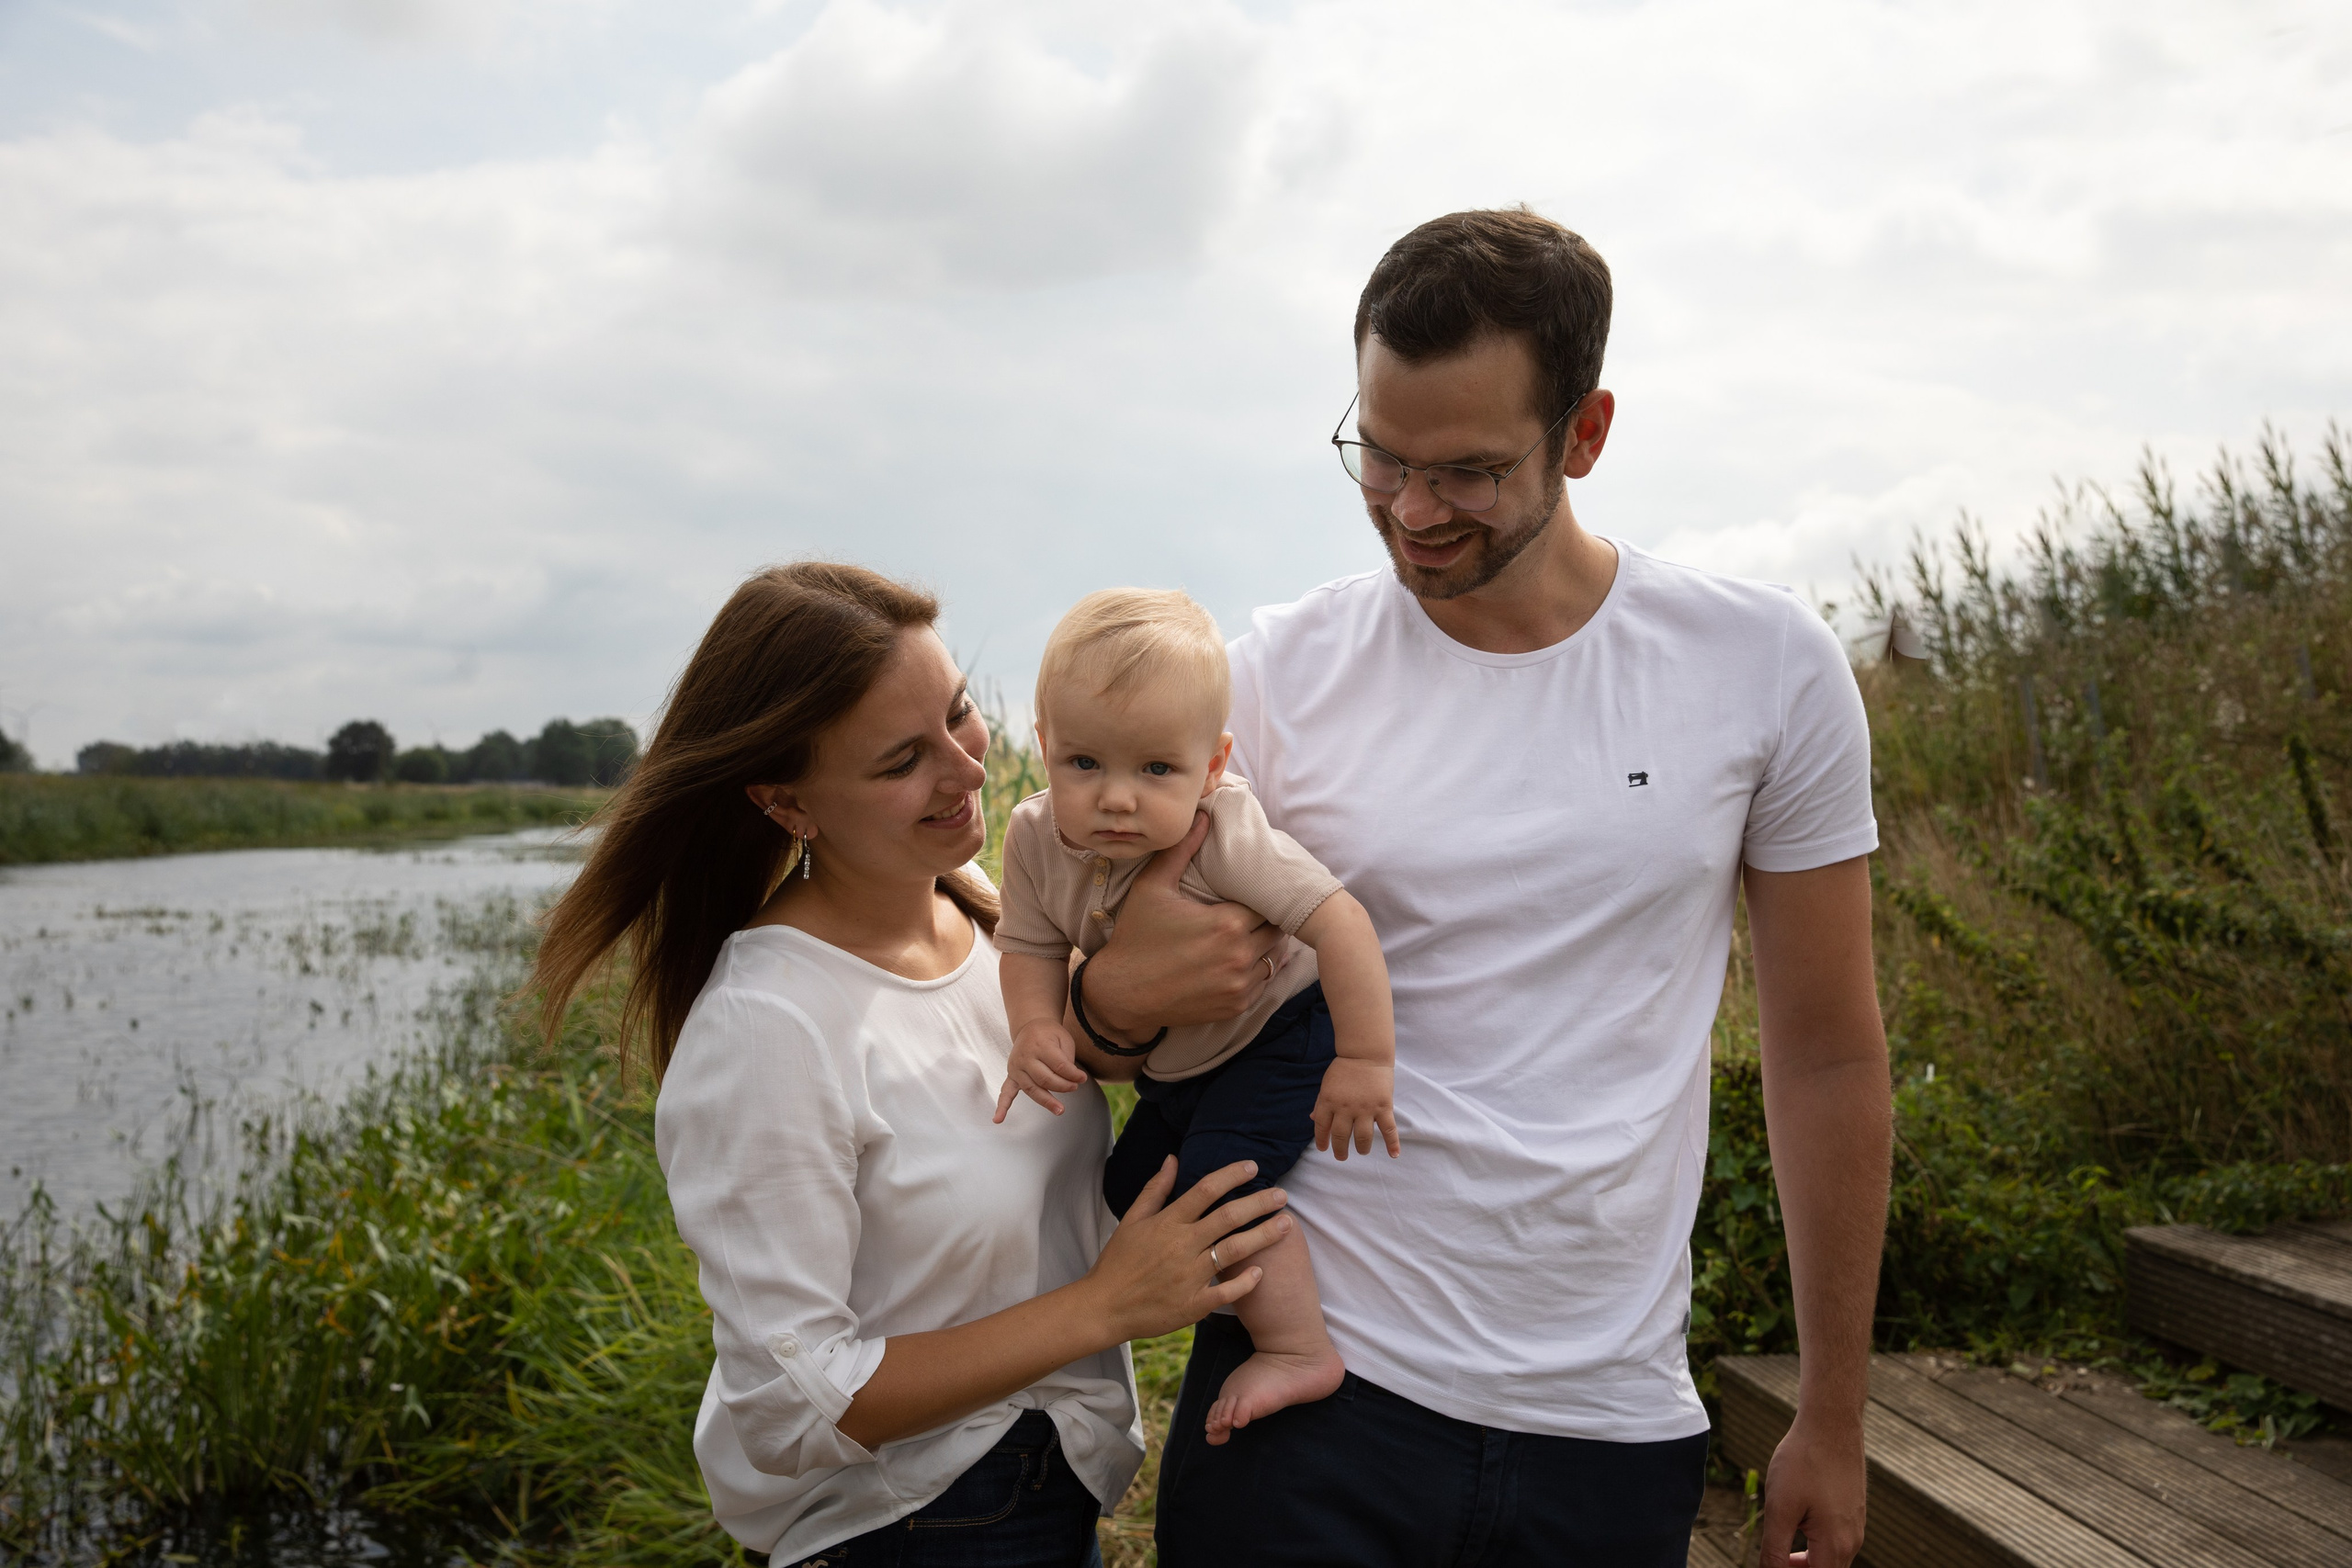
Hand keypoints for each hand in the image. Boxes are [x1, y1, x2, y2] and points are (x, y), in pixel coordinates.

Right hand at [994, 1022, 1086, 1120]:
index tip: (1083, 1078)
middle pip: (1045, 1078)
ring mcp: (1016, 1067)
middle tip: (1075, 1088)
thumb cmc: (1050, 1035)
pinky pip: (1006, 1092)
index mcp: (1040, 1046)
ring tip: (1060, 1110)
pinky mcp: (1011, 1075)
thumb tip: (1071, 1079)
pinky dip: (1002, 1106)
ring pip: (1031, 1088)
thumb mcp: (1064, 1039)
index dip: (1073, 1074)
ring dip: (1046, 1101)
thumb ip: (1066, 1059)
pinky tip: (998, 1119)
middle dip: (1063, 1086)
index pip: (1058, 1065)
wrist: (1030, 1027)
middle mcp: (1025, 1057)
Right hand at [1081, 812, 1288, 1035]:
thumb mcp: (1153, 887)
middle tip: (1254, 909)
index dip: (1261, 894)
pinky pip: (1263, 984)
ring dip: (1265, 946)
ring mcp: (1239, 985)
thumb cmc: (1136, 936)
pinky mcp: (1235, 1006)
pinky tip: (1239, 960)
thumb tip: (1202, 817)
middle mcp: (1240, 956)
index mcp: (1227, 923)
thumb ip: (1181, 850)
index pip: (1267, 902)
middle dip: (1267, 918)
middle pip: (1276, 930)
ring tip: (1249, 933)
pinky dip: (1256, 971)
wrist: (1122, 993)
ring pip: (1274, 958)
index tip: (1251, 889)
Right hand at [1082, 1157, 1290, 1342]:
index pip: (1205, 1190)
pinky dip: (1245, 1282)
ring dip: (1263, 1236)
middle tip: (1282, 1195)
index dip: (1231, 1175)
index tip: (1253, 1167)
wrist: (1104, 1306)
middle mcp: (1182, 1246)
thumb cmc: (1118, 1261)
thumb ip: (1156, 1189)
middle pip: (1228, 1217)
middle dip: (1259, 1203)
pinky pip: (1225, 1292)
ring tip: (1286, 1224)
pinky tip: (1260, 1271)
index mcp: (1167, 1223)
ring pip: (1234, 1251)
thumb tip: (1173, 1158)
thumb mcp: (1132, 1220)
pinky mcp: (1192, 1304)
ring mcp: (1188, 1276)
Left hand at [1312, 1056, 1399, 1159]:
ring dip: (1361, 1148)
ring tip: (1361, 1151)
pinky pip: (1389, 1129)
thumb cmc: (1345, 1068)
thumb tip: (1312, 1120)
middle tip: (1341, 1156)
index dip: (1321, 1140)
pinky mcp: (1383, 1107)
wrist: (1365, 1053)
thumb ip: (1321, 1103)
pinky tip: (1394, 1154)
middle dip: (1340, 1150)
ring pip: (1362, 1137)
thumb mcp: (1327, 1084)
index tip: (1323, 1148)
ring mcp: (1365, 1109)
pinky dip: (1393, 1143)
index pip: (1321, 1126)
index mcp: (1329, 1101)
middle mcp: (1345, 1108)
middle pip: (1341, 1136)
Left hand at [1757, 1414, 1866, 1566]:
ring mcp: (1855, 1526)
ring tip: (1780, 1546)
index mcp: (1836, 1547)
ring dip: (1805, 1560)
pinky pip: (1835, 1541)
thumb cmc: (1804, 1462)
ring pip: (1830, 1559)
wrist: (1831, 1424)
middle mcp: (1852, 1541)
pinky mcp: (1852, 1511)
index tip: (1772, 1563)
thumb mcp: (1780, 1508)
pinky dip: (1815, 1544)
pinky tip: (1796, 1524)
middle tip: (1772, 1559)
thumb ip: (1774, 1550)